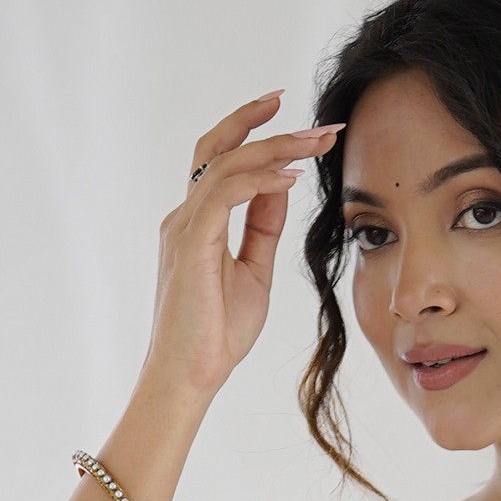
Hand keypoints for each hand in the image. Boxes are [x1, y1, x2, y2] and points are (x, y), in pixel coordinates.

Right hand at [146, 93, 339, 400]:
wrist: (189, 378)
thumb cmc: (215, 335)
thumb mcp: (254, 272)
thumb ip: (263, 228)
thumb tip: (281, 186)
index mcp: (198, 222)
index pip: (223, 161)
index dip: (256, 134)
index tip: (299, 124)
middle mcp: (185, 216)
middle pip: (220, 147)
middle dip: (264, 124)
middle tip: (317, 123)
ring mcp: (184, 227)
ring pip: (227, 163)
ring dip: (275, 147)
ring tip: (315, 142)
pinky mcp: (191, 244)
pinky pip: (227, 193)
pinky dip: (261, 180)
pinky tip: (292, 177)